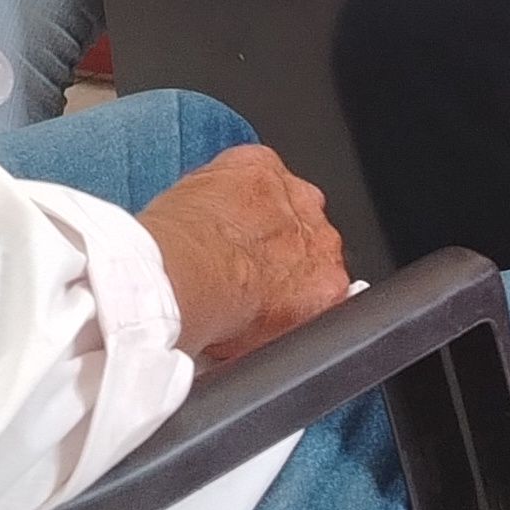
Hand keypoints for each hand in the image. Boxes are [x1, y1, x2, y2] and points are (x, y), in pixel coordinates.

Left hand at [134, 143, 350, 364]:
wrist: (181, 279)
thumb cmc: (213, 311)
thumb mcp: (259, 344)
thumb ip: (280, 325)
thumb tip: (268, 332)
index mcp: (327, 284)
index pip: (321, 276)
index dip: (290, 280)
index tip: (266, 286)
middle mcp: (320, 236)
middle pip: (305, 234)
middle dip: (277, 243)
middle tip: (235, 260)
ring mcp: (293, 196)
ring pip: (281, 198)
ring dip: (257, 210)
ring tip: (216, 231)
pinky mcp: (260, 164)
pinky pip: (254, 165)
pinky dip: (233, 177)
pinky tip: (209, 198)